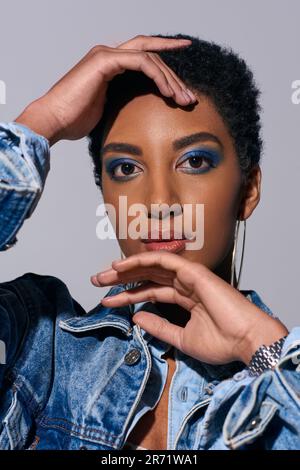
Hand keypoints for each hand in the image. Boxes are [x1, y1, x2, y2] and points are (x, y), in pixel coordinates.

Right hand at [14, 35, 195, 145]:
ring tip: (183, 99)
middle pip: (151, 55)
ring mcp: (106, 55)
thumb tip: (141, 114)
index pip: (144, 58)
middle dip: (174, 75)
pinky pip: (141, 61)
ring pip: (150, 56)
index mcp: (110, 66)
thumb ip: (124, 102)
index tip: (185, 80)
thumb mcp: (108, 110)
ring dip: (170, 78)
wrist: (54, 121)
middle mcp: (109, 55)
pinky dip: (157, 75)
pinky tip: (168, 92)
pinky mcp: (105, 60)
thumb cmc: (75, 120)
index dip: (166, 65)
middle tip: (189, 97)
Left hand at [91, 251, 288, 365]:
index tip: (107, 301)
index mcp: (185, 298)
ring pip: (151, 267)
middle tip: (97, 281)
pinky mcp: (193, 271)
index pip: (150, 292)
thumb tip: (137, 319)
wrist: (244, 340)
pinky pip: (162, 261)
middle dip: (121, 278)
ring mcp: (189, 277)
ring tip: (103, 274)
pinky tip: (122, 266)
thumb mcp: (181, 338)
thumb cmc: (221, 342)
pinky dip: (142, 261)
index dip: (127, 295)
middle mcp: (185, 285)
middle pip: (147, 277)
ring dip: (126, 268)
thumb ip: (160, 327)